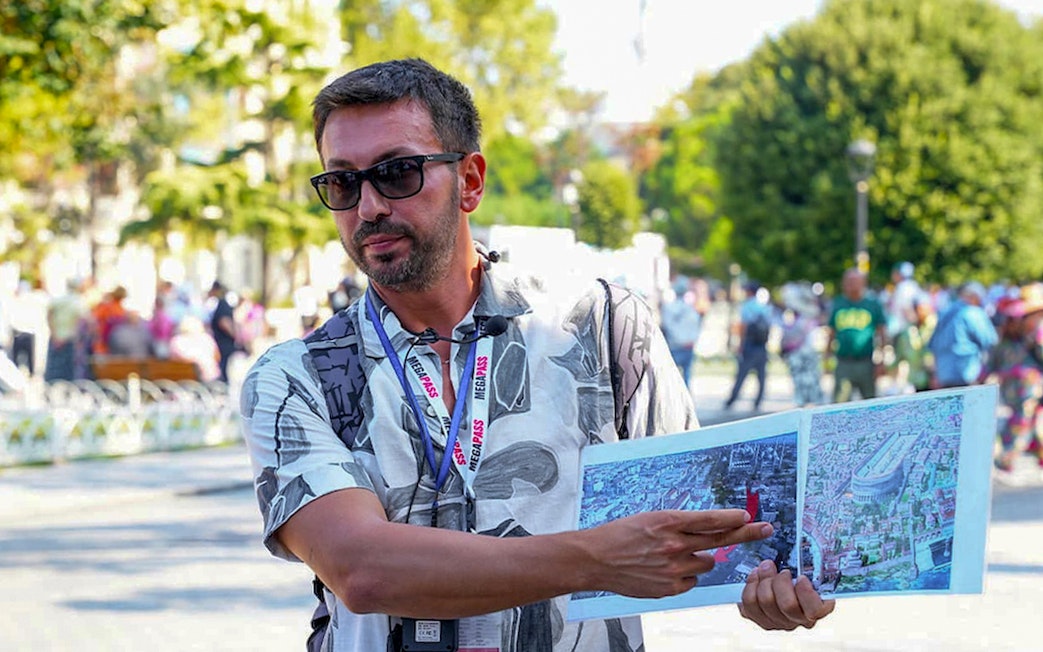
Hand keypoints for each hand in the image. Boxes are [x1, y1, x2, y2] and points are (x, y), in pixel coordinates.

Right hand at [585, 509, 773, 598]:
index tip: (749, 515)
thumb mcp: (649, 518)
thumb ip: (678, 525)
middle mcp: (674, 544)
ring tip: (671, 555)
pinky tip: (663, 570)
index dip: (732, 517)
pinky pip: (692, 581)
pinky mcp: (670, 588)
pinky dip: (684, 575)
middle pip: (720, 539)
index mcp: (668, 521)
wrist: (596, 559)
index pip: (710, 519)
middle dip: (746, 533)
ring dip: (697, 558)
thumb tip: (707, 529)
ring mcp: (673, 568)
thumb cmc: (620, 534)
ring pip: (706, 563)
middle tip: (766, 528)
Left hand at [738, 560, 834, 629]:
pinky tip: (755, 577)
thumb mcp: (808, 569)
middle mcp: (797, 620)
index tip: (801, 577)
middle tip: (778, 569)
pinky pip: (749, 604)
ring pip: (766, 603)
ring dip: (763, 580)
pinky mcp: (758, 618)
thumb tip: (808, 549)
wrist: (778, 584)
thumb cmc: (796, 575)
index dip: (806, 593)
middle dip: (780, 581)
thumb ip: (809, 566)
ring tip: (764, 568)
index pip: (815, 610)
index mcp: (816, 608)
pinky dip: (750, 586)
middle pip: (787, 605)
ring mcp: (777, 622)